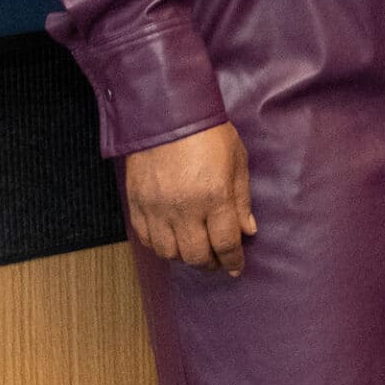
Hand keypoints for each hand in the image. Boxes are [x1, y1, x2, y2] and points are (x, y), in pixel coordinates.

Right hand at [124, 121, 255, 275]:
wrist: (167, 116)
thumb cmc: (209, 134)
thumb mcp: (237, 161)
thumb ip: (241, 198)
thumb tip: (247, 230)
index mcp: (214, 198)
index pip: (225, 243)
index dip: (232, 260)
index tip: (236, 268)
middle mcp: (184, 210)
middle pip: (196, 255)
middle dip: (210, 263)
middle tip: (218, 262)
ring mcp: (157, 210)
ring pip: (169, 253)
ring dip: (185, 257)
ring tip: (196, 252)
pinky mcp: (137, 206)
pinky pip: (147, 239)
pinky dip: (160, 247)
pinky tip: (172, 241)